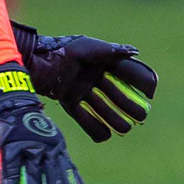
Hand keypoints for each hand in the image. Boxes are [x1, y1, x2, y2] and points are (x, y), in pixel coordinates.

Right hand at [0, 62, 86, 183]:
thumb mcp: (55, 141)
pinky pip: (11, 170)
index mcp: (59, 149)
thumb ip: (63, 165)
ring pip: (33, 178)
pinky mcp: (11, 145)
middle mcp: (47, 149)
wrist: (15, 98)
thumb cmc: (34, 123)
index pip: (70, 178)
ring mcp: (29, 147)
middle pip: (53, 182)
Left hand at [11, 23, 157, 143]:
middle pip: (116, 93)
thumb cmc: (60, 49)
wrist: (33, 61)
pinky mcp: (67, 100)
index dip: (140, 82)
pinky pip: (83, 115)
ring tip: (125, 128)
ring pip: (102, 107)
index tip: (151, 94)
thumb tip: (134, 52)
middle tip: (140, 117)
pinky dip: (94, 126)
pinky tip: (106, 136)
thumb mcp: (87, 47)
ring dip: (114, 118)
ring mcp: (80, 89)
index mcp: (100, 61)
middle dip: (129, 105)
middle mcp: (92, 75)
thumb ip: (110, 51)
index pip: (126, 72)